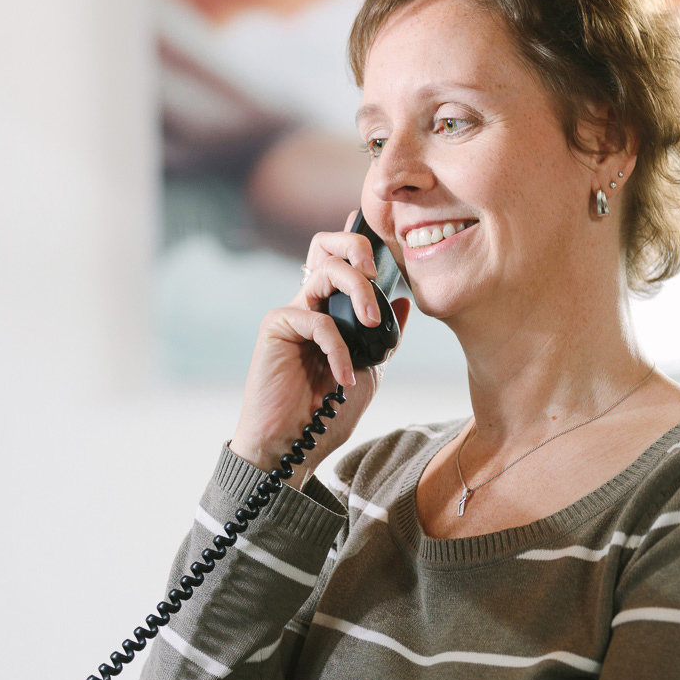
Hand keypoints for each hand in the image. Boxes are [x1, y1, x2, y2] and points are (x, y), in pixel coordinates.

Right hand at [228, 212, 411, 483]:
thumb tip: (403, 301)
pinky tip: (343, 377)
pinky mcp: (276, 326)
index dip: (356, 239)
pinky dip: (337, 347)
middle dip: (355, 245)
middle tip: (375, 269)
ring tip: (372, 323)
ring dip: (358, 291)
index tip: (376, 233)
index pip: (341, 261)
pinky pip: (316, 319)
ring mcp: (293, 313)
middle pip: (327, 248)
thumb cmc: (327, 413)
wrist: (294, 446)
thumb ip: (385, 336)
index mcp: (331, 310)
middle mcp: (310, 304)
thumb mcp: (369, 370)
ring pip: (324, 272)